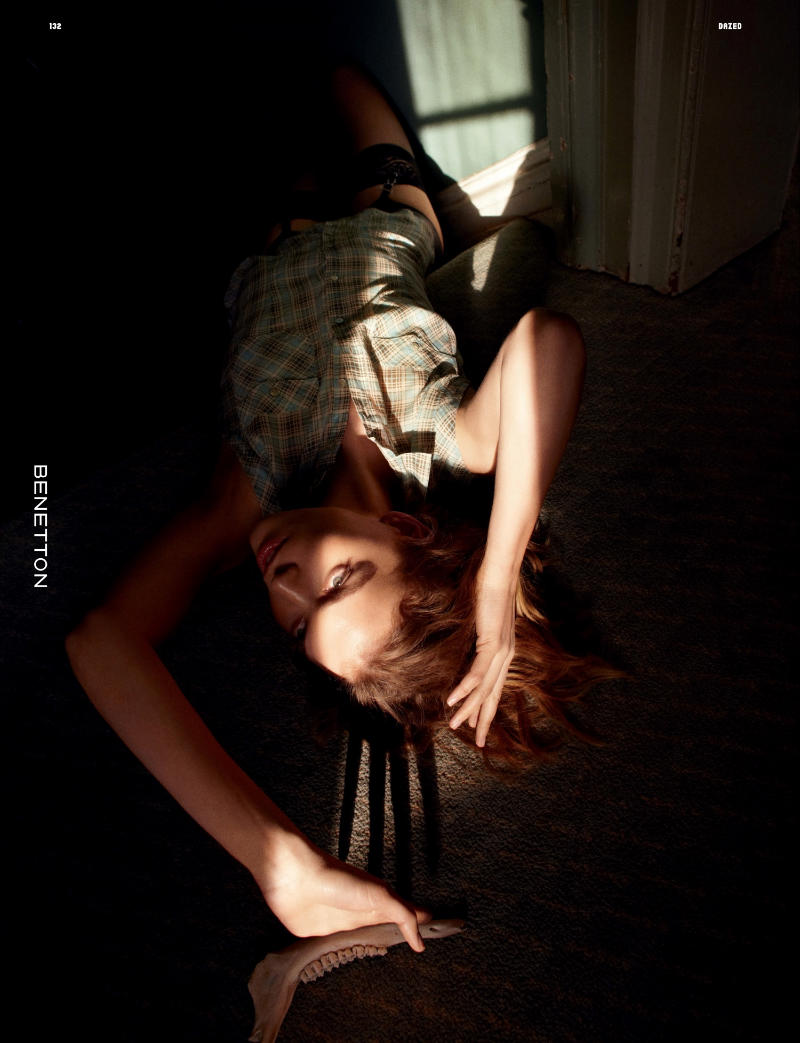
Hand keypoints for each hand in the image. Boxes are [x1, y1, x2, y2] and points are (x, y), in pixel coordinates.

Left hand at [259, 836, 430, 950]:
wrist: (296, 880)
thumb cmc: (337, 879)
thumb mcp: (378, 896)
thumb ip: (402, 916)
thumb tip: (421, 942)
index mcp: (381, 900)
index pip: (409, 913)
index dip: (425, 920)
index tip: (445, 926)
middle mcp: (365, 912)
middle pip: (390, 927)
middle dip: (406, 933)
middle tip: (424, 943)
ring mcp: (346, 924)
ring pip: (367, 939)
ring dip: (379, 946)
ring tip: (396, 954)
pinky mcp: (325, 936)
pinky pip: (342, 951)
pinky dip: (351, 957)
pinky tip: (356, 961)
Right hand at [446, 567, 515, 746]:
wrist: (499, 574)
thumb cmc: (490, 591)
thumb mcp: (483, 620)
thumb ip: (479, 636)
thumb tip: (470, 641)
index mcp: (504, 654)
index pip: (494, 688)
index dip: (487, 709)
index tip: (480, 728)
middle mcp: (505, 657)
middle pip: (493, 696)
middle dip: (484, 720)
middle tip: (478, 743)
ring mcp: (500, 652)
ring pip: (483, 689)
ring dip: (469, 709)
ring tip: (455, 726)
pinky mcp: (492, 644)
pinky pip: (477, 672)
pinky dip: (465, 688)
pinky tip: (453, 700)